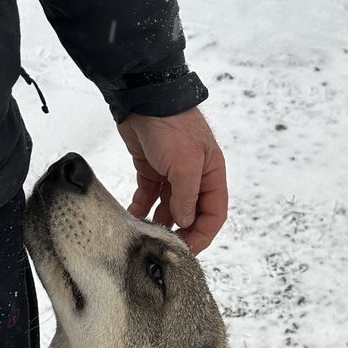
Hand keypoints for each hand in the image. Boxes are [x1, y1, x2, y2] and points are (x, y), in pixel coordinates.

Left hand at [117, 108, 227, 254]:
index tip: (186, 250)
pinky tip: (133, 219)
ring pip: (169, 209)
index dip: (202, 235)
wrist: (143, 96)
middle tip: (164, 247)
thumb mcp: (185, 164)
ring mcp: (172, 175)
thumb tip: (185, 223)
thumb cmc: (172, 126)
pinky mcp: (151, 171)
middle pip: (192, 214)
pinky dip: (142, 209)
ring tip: (146, 235)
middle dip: (180, 232)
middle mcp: (195, 177)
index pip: (214, 214)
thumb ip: (187, 197)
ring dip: (159, 223)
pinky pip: (149, 197)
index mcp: (211, 175)